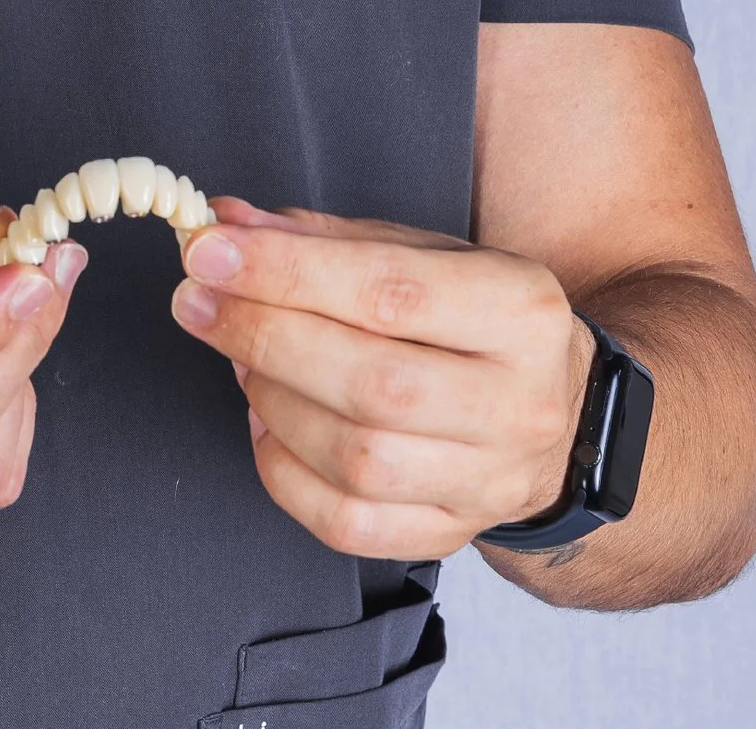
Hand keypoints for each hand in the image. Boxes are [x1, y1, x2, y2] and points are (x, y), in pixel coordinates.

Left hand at [168, 200, 592, 558]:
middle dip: (263, 337)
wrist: (559, 410)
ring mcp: (491, 481)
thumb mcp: (418, 251)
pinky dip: (283, 470)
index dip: (285, 274)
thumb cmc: (467, 317)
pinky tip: (266, 420)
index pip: (390, 292)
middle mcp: (520, 405)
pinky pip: (347, 523)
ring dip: (271, 400)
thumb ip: (320, 237)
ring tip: (242, 358)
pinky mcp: (453, 534)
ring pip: (358, 460)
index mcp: (520, 312)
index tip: (205, 252)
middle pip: (374, 385)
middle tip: (196, 302)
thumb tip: (224, 223)